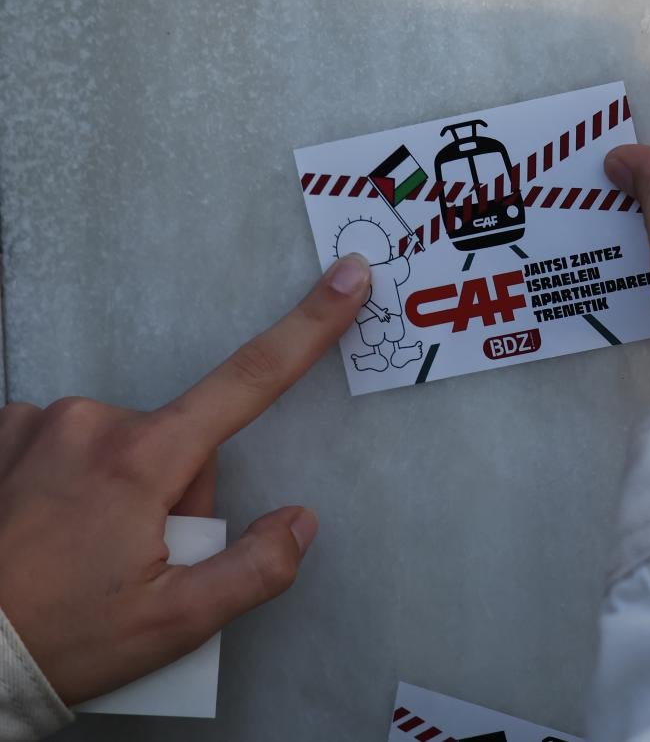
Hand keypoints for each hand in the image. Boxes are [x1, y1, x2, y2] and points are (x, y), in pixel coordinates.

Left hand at [0, 254, 370, 705]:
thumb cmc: (59, 639)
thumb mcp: (175, 624)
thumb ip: (256, 568)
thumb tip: (299, 520)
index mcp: (141, 459)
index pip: (249, 380)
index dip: (308, 326)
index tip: (348, 277)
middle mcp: (89, 422)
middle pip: (179, 442)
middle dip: (176, 495)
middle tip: (138, 562)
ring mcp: (36, 424)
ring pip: (125, 445)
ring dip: (122, 489)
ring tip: (84, 556)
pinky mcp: (0, 435)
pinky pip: (70, 445)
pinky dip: (74, 481)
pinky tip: (49, 532)